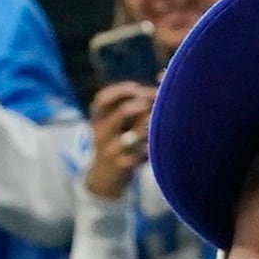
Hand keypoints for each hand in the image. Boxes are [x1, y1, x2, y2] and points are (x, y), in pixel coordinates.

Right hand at [82, 77, 151, 201]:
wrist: (103, 177)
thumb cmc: (116, 141)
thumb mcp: (115, 122)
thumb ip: (132, 104)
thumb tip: (160, 81)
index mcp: (97, 119)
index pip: (103, 99)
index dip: (121, 90)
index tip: (137, 87)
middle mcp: (101, 133)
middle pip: (122, 112)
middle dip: (144, 105)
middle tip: (155, 104)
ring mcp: (110, 150)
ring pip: (134, 135)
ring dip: (150, 127)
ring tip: (158, 124)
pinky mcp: (121, 165)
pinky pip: (140, 155)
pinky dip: (151, 149)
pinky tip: (156, 146)